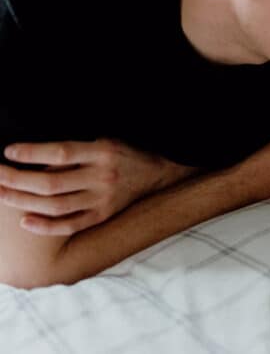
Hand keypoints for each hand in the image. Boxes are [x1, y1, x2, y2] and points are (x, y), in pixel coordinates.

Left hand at [0, 139, 195, 235]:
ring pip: (55, 205)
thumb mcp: (103, 141)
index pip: (60, 152)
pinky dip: (45, 226)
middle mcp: (103, 176)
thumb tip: (33, 159)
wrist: (156, 174)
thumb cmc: (122, 154)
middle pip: (51, 182)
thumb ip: (74, 151)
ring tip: (1, 194)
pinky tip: (24, 221)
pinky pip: (70, 225)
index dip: (31, 152)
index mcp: (102, 152)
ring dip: (23, 201)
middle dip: (17, 179)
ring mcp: (103, 199)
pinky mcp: (103, 216)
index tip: (8, 152)